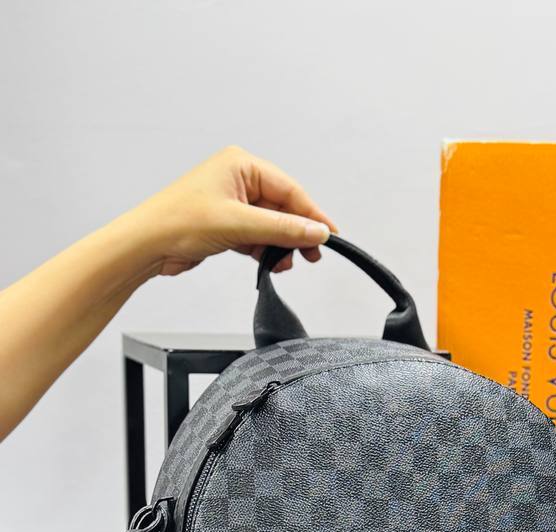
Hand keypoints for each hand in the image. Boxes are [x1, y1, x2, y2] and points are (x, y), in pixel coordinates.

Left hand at [124, 144, 337, 277]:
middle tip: (312, 254)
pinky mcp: (228, 224)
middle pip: (283, 208)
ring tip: (284, 263)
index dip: (312, 214)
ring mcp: (233, 203)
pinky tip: (270, 263)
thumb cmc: (177, 221)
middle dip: (296, 233)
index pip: (289, 189)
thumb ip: (282, 229)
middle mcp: (238, 180)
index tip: (329, 235)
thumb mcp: (239, 224)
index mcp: (240, 165)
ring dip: (280, 245)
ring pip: (272, 225)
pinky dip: (265, 251)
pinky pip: (258, 236)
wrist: (147, 244)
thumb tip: (316, 231)